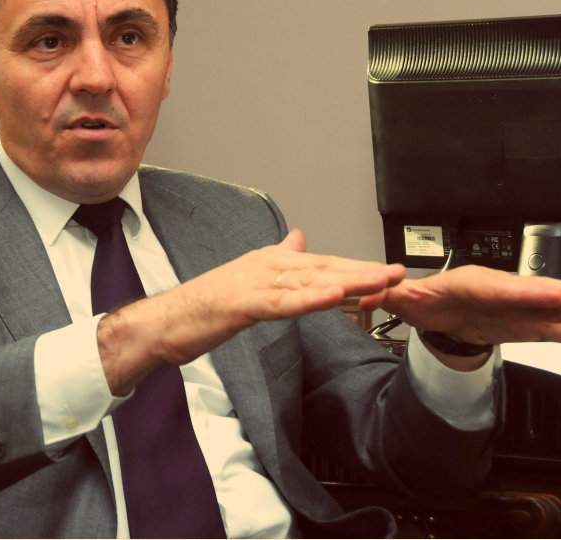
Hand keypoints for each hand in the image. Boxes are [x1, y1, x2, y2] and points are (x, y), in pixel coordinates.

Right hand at [98, 229, 405, 393]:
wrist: (162, 323)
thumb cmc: (202, 307)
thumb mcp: (245, 280)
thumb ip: (276, 260)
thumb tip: (299, 238)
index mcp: (268, 261)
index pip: (321, 265)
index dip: (355, 268)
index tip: (387, 273)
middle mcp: (264, 265)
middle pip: (322, 268)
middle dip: (363, 271)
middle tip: (398, 273)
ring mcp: (252, 283)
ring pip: (308, 282)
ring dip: (347, 281)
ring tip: (379, 280)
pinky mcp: (241, 304)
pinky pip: (282, 303)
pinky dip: (310, 299)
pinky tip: (335, 297)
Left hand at [367, 265, 560, 353]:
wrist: (431, 309)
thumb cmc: (421, 298)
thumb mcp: (401, 297)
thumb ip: (388, 295)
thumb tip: (369, 293)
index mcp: (471, 282)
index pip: (500, 288)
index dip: (524, 293)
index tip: (548, 297)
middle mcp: (502, 290)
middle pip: (537, 293)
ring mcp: (520, 308)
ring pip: (557, 310)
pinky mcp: (529, 325)